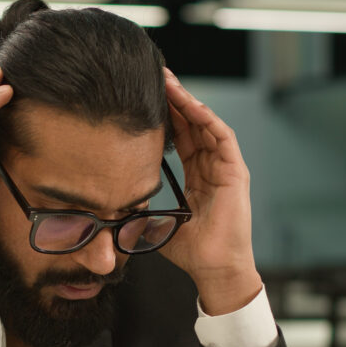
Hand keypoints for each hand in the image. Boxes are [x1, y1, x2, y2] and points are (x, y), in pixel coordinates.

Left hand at [158, 68, 262, 315]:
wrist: (213, 269)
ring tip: (169, 82)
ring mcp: (225, 169)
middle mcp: (212, 169)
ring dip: (188, 102)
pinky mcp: (236, 172)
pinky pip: (221, 137)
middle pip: (192, 126)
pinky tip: (190, 104)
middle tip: (155, 77)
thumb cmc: (190, 253)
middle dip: (174, 101)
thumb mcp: (155, 225)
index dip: (164, 119)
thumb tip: (109, 208)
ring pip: (205, 125)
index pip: (179, 140)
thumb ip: (138, 213)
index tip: (144, 101)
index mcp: (197, 179)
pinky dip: (206, 118)